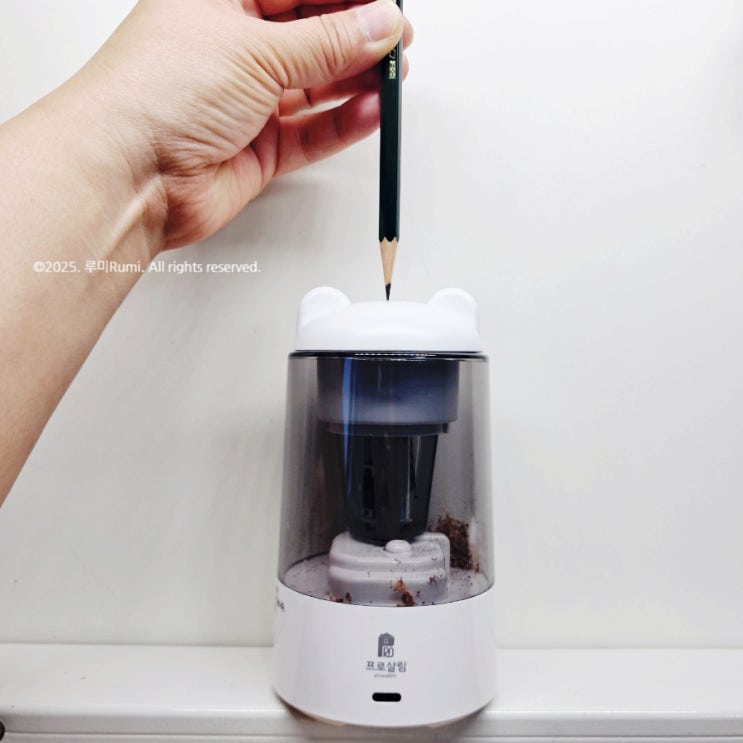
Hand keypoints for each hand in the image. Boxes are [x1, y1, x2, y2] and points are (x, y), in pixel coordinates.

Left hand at [82, 0, 410, 248]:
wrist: (131, 175)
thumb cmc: (157, 93)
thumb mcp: (254, 49)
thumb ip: (325, 42)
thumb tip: (377, 24)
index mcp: (218, 0)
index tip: (386, 2)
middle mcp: (231, 48)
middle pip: (309, 33)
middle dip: (357, 34)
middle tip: (398, 39)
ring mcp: (245, 101)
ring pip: (314, 85)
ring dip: (356, 80)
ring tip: (395, 76)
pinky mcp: (257, 149)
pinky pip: (310, 132)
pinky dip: (342, 123)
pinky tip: (371, 112)